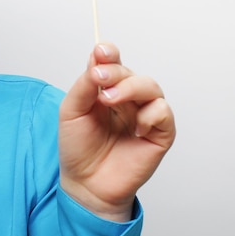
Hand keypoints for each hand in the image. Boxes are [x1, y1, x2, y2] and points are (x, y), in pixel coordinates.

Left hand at [58, 43, 174, 221]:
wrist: (86, 183)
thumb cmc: (78, 147)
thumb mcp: (71, 111)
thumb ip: (84, 85)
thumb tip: (96, 61)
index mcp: (104, 90)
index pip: (112, 64)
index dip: (109, 53)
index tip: (101, 51)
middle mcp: (126, 99)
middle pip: (130, 73)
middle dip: (114, 72)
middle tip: (98, 78)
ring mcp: (144, 114)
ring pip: (150, 86)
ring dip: (130, 88)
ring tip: (108, 99)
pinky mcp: (159, 133)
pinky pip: (163, 112)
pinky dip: (150, 113)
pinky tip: (134, 127)